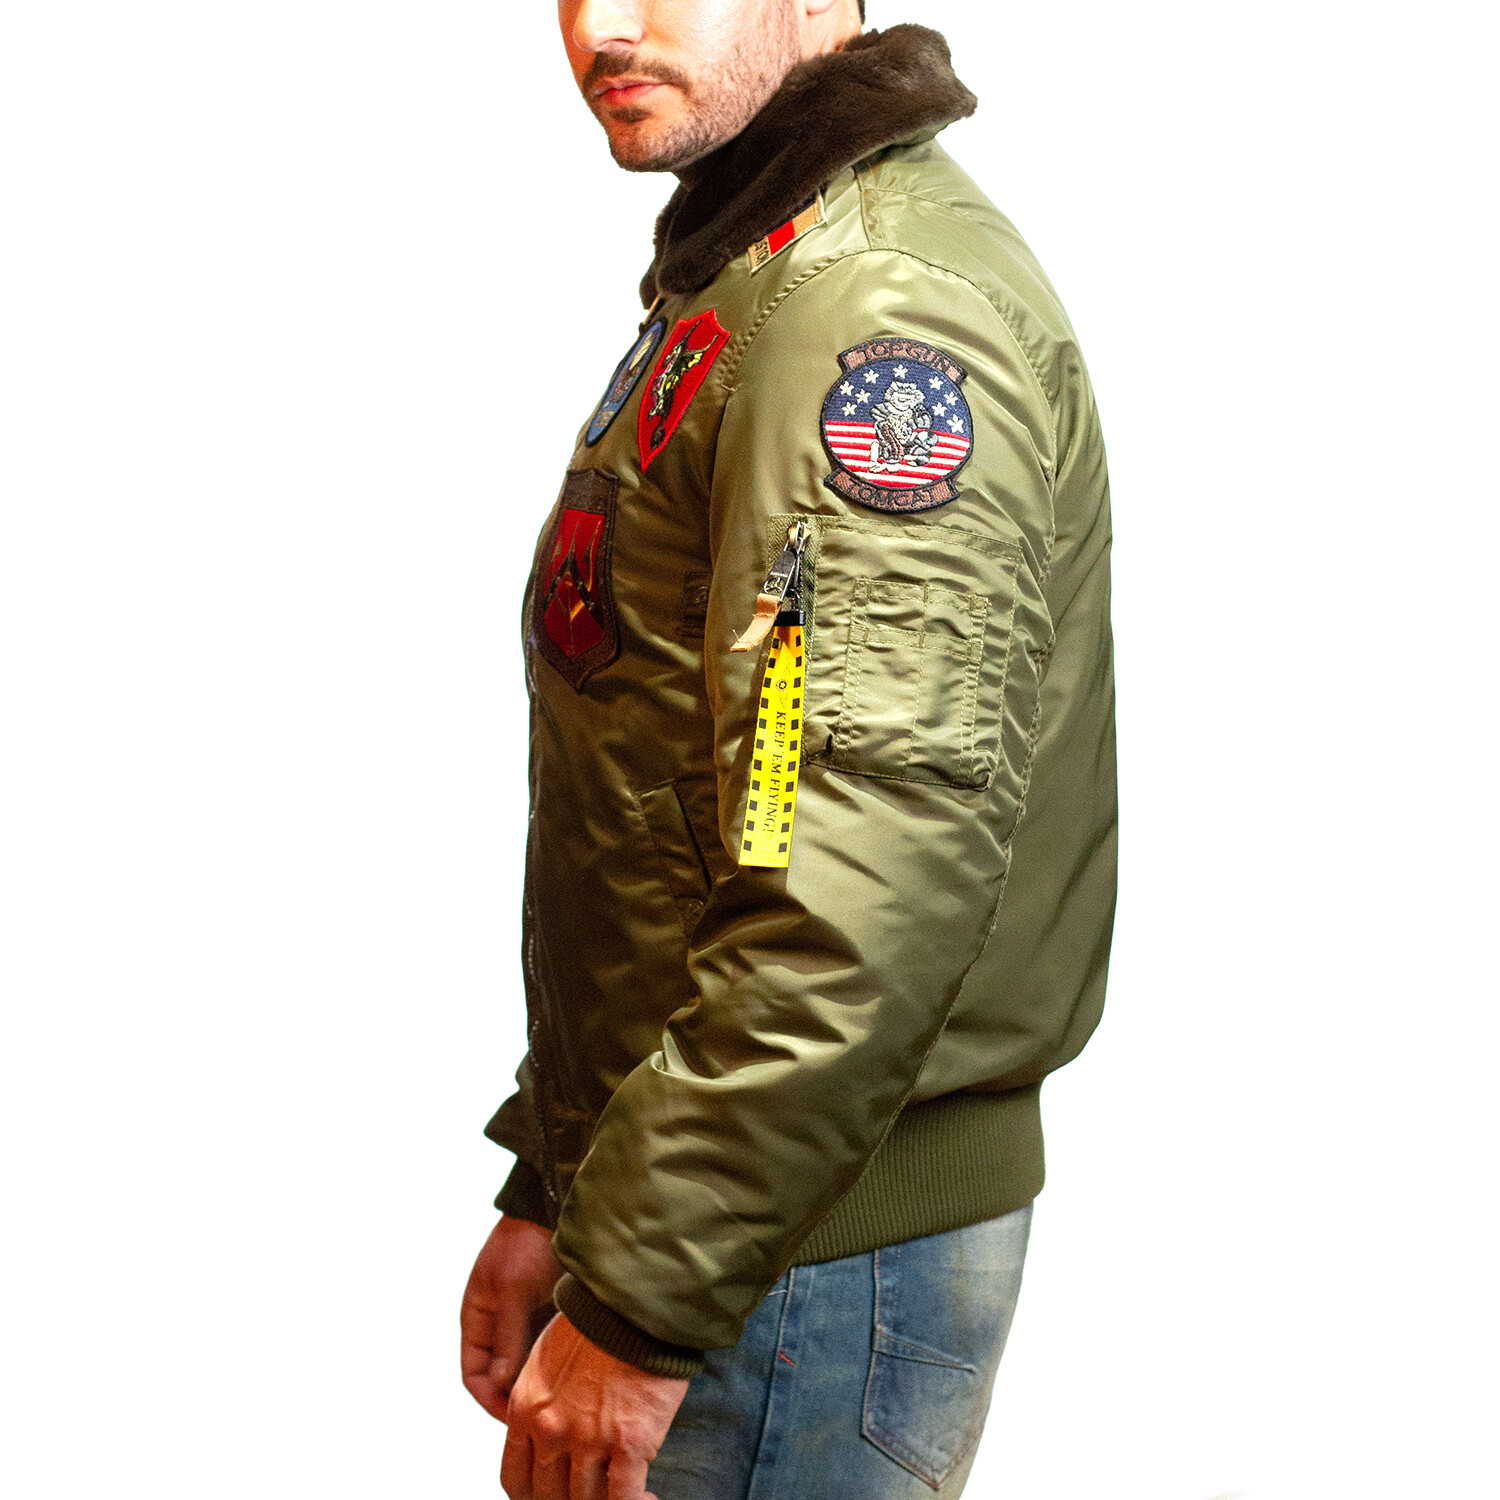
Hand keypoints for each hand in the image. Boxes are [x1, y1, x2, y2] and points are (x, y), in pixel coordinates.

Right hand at [461, 1214, 565, 1421]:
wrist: (554, 1205)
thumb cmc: (526, 1243)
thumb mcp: (513, 1290)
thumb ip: (506, 1337)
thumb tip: (498, 1384)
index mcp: (477, 1317)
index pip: (473, 1375)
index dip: (489, 1400)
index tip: (515, 1417)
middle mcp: (498, 1321)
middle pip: (501, 1373)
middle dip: (519, 1393)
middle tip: (547, 1412)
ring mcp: (523, 1315)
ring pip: (527, 1361)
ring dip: (541, 1377)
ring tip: (565, 1395)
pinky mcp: (548, 1308)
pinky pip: (547, 1344)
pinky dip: (557, 1357)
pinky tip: (577, 1368)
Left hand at [501, 1311, 688, 1499]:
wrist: (636, 1304)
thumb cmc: (596, 1323)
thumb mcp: (547, 1358)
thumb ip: (540, 1401)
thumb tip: (546, 1433)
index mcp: (525, 1409)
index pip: (515, 1479)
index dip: (533, 1496)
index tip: (552, 1493)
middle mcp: (550, 1431)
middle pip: (549, 1497)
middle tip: (591, 1492)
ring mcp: (588, 1440)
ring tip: (624, 1494)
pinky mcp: (629, 1443)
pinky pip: (623, 1499)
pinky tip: (647, 1496)